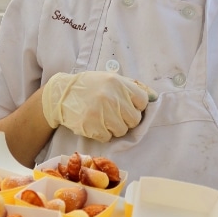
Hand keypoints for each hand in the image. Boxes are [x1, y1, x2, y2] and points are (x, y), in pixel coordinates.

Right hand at [42, 72, 156, 141]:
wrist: (61, 95)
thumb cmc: (90, 86)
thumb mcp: (111, 79)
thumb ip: (133, 87)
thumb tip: (156, 97)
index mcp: (118, 83)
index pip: (142, 101)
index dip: (135, 106)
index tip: (126, 106)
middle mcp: (112, 97)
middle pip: (134, 119)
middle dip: (126, 119)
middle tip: (114, 114)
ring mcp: (101, 112)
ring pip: (122, 130)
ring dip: (114, 128)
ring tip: (103, 119)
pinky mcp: (92, 125)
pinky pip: (107, 137)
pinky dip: (102, 134)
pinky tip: (94, 124)